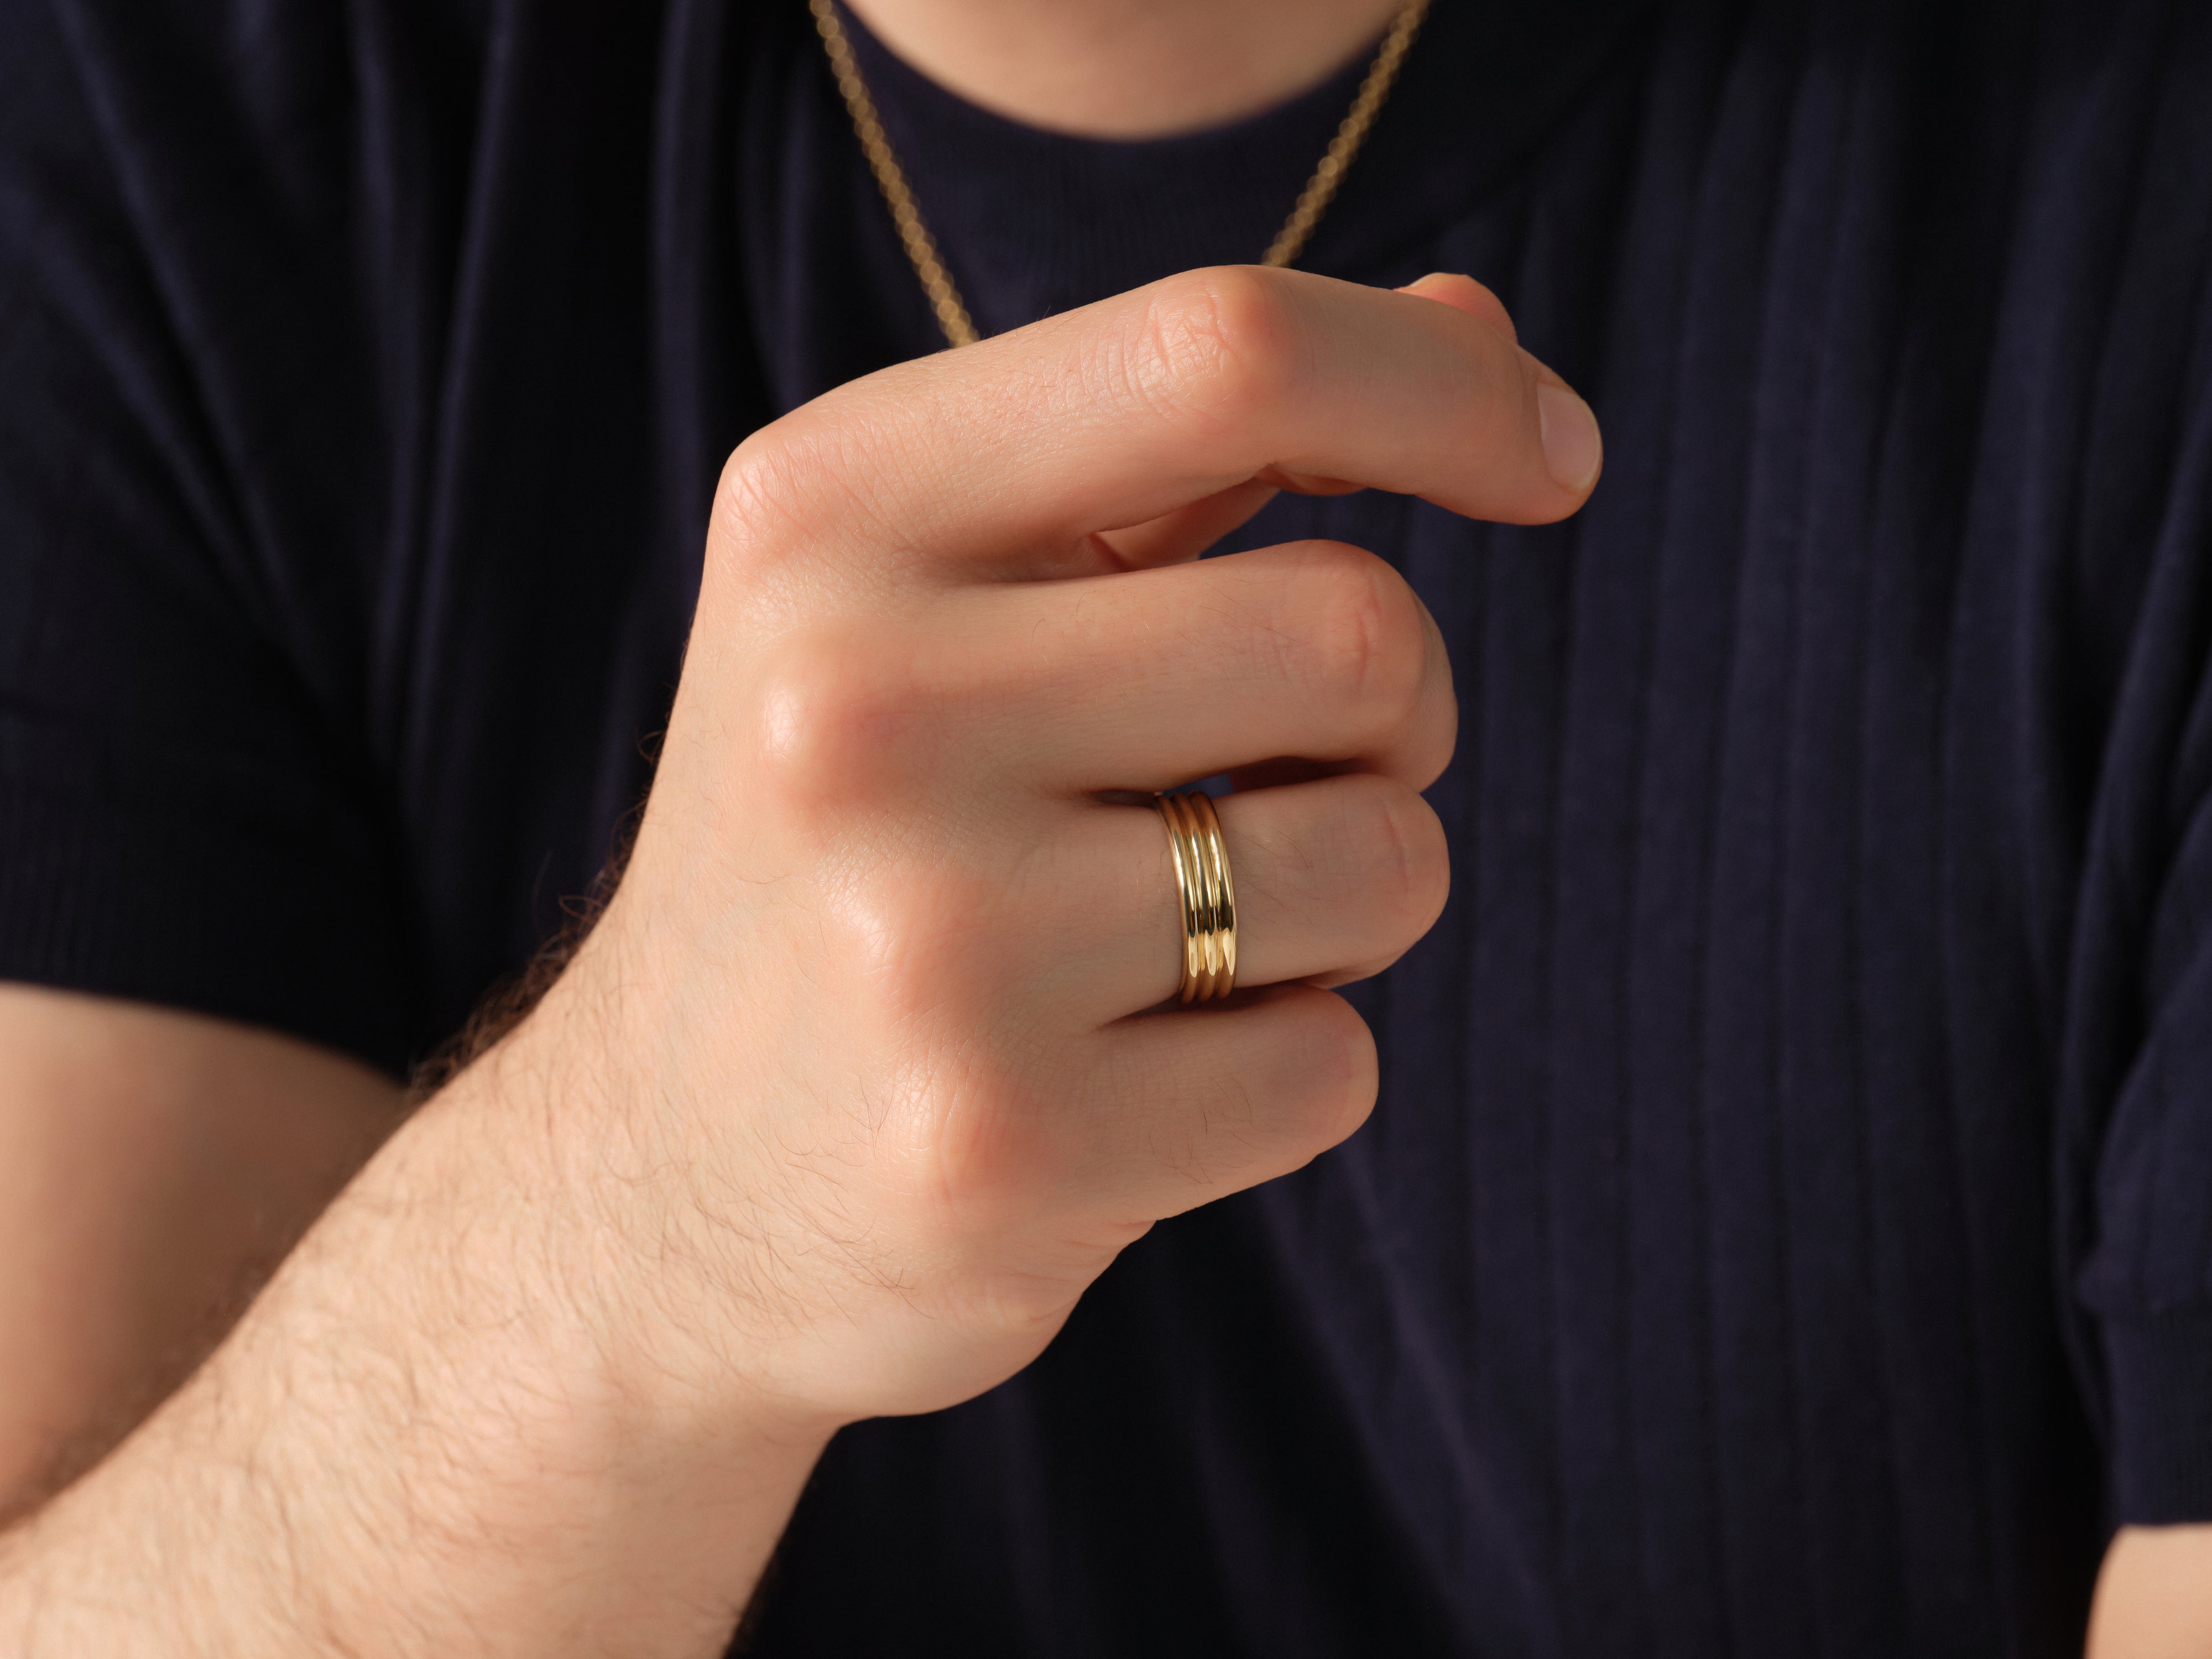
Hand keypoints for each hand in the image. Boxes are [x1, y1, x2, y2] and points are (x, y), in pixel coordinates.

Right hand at [520, 264, 1601, 1434]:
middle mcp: (853, 707)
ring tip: (1181, 938)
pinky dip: (1289, 1067)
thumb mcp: (943, 594)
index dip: (1444, 388)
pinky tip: (1131, 1078)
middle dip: (1390, 713)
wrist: (652, 1181)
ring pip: (1383, 862)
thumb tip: (1481, 328)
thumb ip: (1192, 448)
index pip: (1219, 352)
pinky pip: (1334, 1070)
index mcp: (831, 517)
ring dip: (1349, 901)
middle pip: (1355, 630)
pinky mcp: (1002, 1147)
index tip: (1550, 460)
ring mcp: (923, 941)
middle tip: (1275, 782)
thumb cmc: (854, 842)